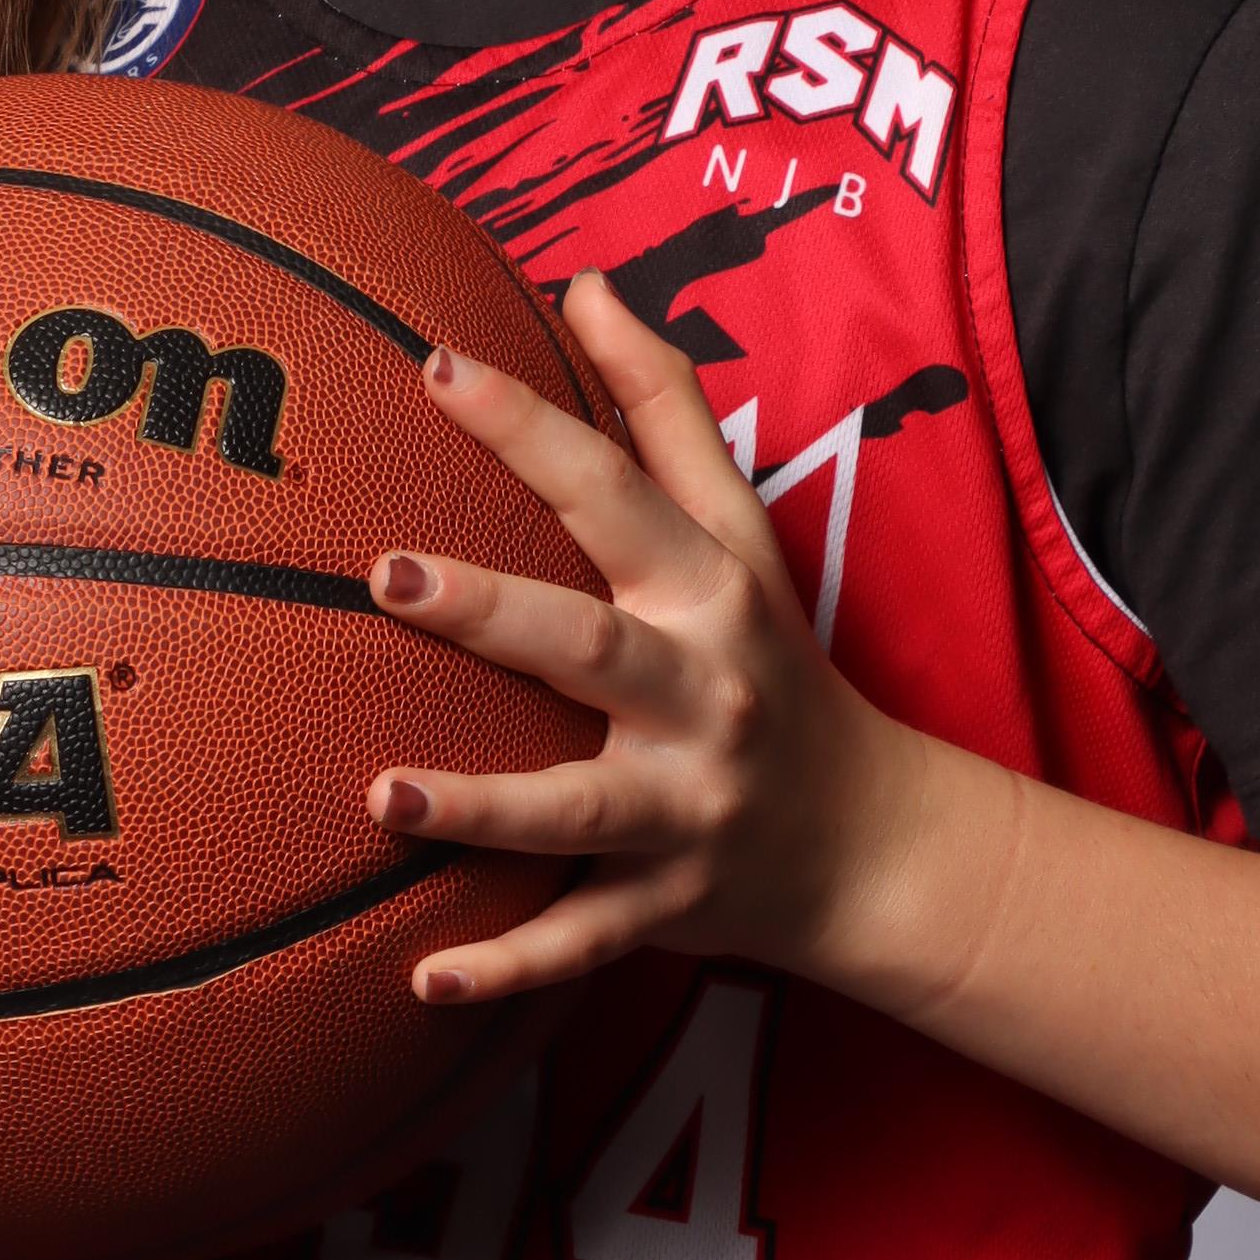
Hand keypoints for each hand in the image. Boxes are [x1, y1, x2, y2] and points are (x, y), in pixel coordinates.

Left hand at [366, 273, 983, 1007]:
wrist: (879, 844)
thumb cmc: (777, 664)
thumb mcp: (740, 534)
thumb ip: (665, 407)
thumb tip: (587, 281)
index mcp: (706, 593)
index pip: (613, 492)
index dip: (529, 428)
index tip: (435, 366)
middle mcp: (703, 695)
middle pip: (591, 644)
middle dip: (492, 612)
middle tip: (385, 575)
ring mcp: (686, 807)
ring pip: (578, 808)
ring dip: (482, 807)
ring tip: (381, 797)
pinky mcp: (668, 904)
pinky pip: (581, 941)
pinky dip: (508, 968)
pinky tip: (421, 979)